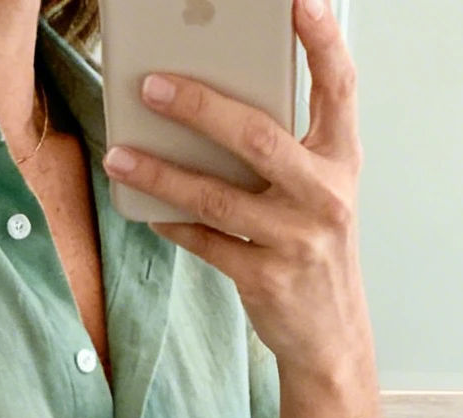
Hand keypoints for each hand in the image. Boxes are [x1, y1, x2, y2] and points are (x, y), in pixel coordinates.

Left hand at [101, 0, 370, 387]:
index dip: (322, 39)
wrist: (330, 334)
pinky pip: (207, 242)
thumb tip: (214, 103)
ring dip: (162, 173)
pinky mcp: (265, 279)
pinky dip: (172, 222)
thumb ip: (287, 146)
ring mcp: (296, 240)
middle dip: (200, 107)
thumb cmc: (315, 247)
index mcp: (342, 159)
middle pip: (259, 137)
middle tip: (152, 85)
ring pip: (218, 196)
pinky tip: (143, 205)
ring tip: (120, 154)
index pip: (339, 86)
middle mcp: (325, 196)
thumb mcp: (319, 189)